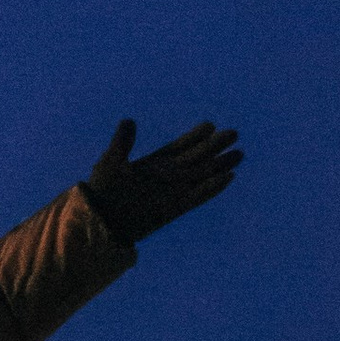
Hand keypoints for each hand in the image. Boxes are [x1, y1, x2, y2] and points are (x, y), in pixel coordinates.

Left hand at [82, 119, 244, 244]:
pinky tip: (229, 177)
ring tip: (239, 154)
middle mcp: (167, 177)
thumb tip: (129, 121)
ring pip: (202, 175)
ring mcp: (172, 192)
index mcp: (153, 164)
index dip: (195, 137)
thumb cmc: (102, 191)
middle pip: (196, 159)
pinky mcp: (174, 208)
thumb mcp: (111, 160)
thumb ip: (123, 142)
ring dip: (220, 165)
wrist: (100, 219)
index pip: (179, 147)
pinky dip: (213, 188)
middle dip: (214, 147)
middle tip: (234, 133)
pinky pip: (198, 196)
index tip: (210, 125)